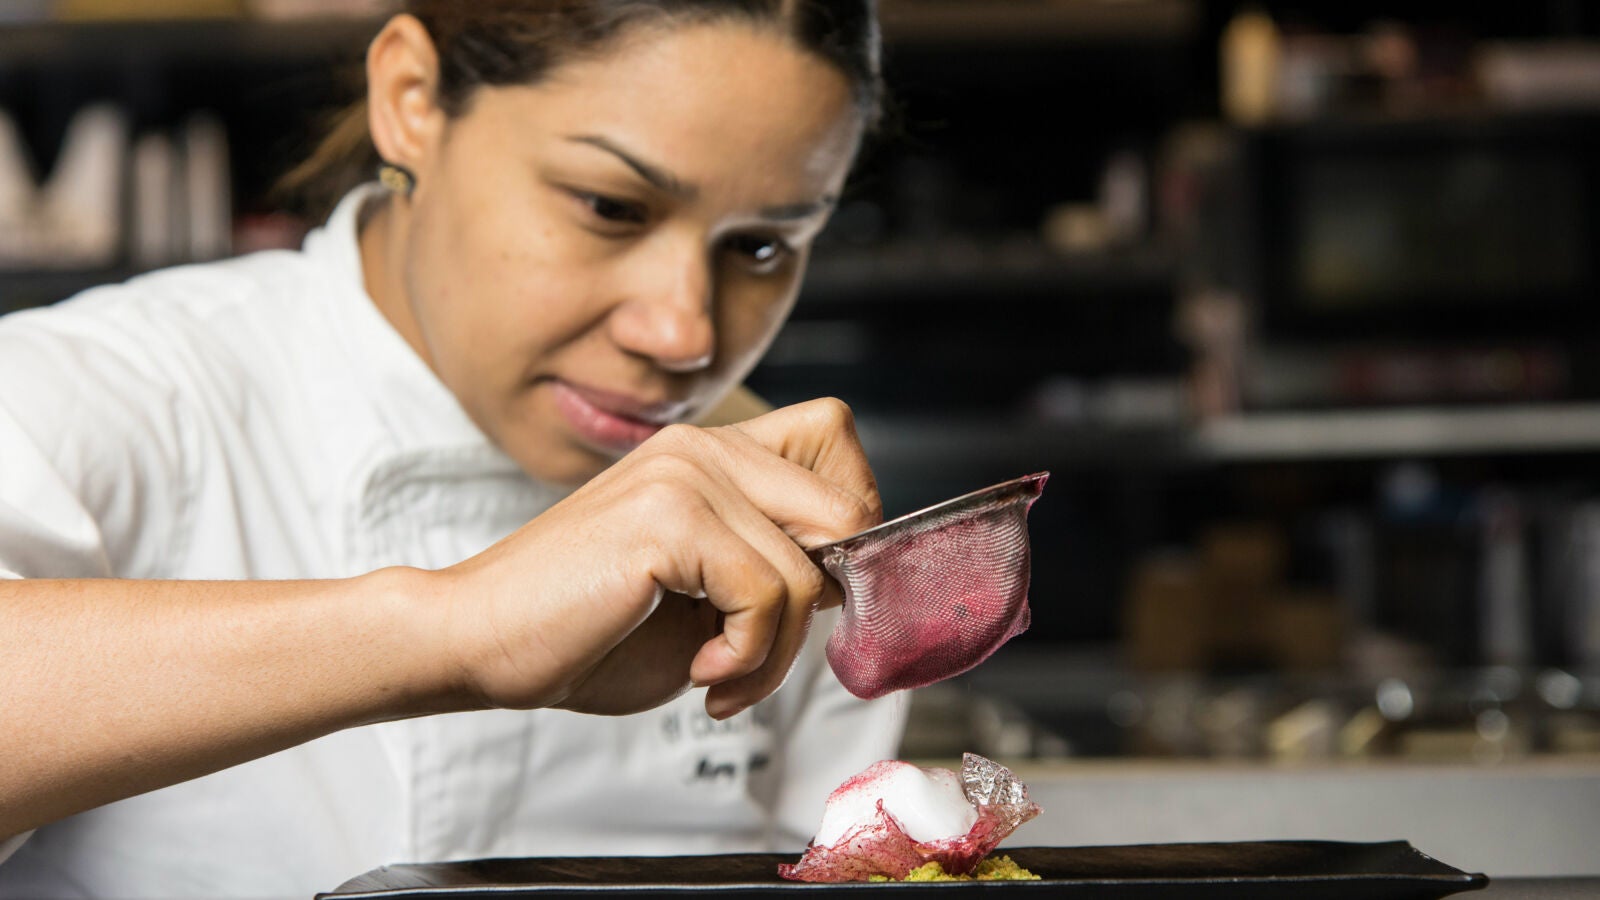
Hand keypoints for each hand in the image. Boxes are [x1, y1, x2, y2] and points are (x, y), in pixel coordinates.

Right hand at [432, 398, 881, 718]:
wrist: (476, 641)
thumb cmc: (582, 627)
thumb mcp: (701, 590)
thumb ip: (768, 565)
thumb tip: (847, 576)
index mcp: (708, 453)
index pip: (834, 442)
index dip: (846, 520)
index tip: (803, 593)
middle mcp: (701, 447)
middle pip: (846, 505)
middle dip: (826, 599)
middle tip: (765, 648)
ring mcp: (684, 474)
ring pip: (808, 570)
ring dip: (776, 651)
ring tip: (720, 673)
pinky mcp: (668, 518)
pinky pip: (767, 595)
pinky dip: (747, 655)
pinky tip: (700, 668)